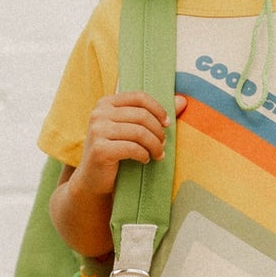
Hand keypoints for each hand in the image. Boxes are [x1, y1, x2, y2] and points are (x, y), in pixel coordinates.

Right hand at [71, 91, 185, 196]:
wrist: (93, 179)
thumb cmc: (115, 152)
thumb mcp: (132, 130)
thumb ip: (154, 114)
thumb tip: (182, 100)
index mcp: (106, 103)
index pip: (138, 97)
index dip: (157, 109)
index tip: (167, 124)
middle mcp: (99, 114)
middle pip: (141, 115)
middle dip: (158, 131)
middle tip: (163, 144)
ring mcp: (97, 131)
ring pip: (139, 132)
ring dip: (154, 145)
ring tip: (158, 154)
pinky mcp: (100, 149)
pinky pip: (132, 148)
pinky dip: (144, 154)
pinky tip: (145, 159)